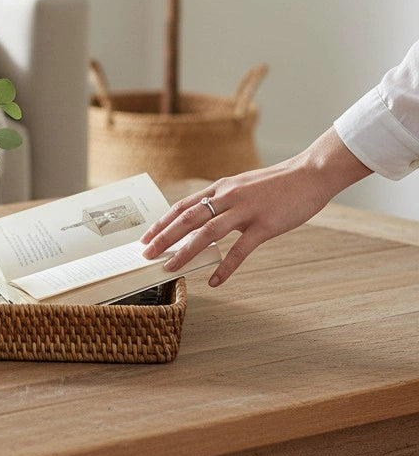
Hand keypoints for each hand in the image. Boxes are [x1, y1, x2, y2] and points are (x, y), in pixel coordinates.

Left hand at [140, 128, 371, 286]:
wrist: (310, 174)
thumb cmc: (277, 184)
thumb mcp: (243, 186)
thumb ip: (223, 200)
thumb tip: (204, 217)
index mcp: (220, 187)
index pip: (182, 206)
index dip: (162, 222)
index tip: (146, 237)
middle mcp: (227, 196)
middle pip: (187, 218)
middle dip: (163, 237)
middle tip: (146, 254)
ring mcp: (246, 210)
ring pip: (207, 233)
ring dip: (185, 251)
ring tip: (169, 267)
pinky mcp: (265, 225)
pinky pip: (240, 250)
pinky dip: (226, 267)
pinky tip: (215, 281)